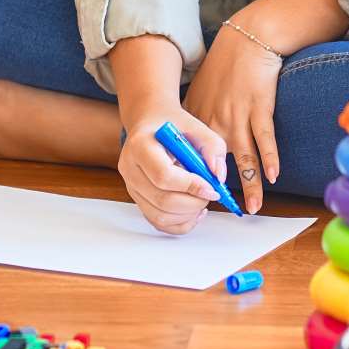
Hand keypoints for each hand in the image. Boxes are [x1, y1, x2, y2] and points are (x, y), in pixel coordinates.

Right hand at [117, 108, 226, 234]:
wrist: (151, 125)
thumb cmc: (172, 125)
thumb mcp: (197, 127)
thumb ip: (212, 148)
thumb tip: (218, 176)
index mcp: (140, 145)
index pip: (163, 175)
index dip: (191, 186)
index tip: (212, 187)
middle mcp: (130, 168)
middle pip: (162, 200)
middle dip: (193, 203)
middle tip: (210, 194)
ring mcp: (131, 186)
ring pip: (160, 216)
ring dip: (188, 215)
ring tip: (202, 201)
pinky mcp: (137, 199)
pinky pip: (158, 223)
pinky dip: (180, 224)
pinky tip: (193, 212)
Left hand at [180, 23, 282, 212]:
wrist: (246, 41)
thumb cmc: (225, 68)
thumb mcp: (201, 92)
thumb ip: (196, 119)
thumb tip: (191, 146)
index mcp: (198, 119)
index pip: (193, 157)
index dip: (195, 180)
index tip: (197, 200)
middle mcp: (215, 120)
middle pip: (216, 164)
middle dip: (221, 191)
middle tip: (224, 213)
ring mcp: (237, 116)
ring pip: (242, 158)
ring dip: (249, 185)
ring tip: (252, 207)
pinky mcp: (259, 109)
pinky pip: (264, 139)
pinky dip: (269, 159)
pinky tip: (272, 176)